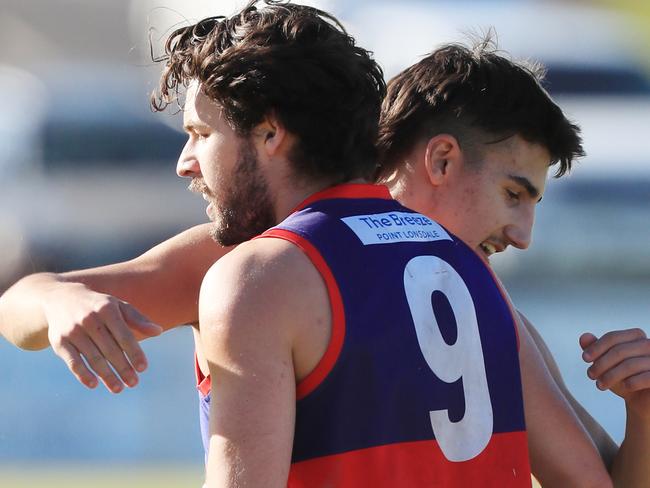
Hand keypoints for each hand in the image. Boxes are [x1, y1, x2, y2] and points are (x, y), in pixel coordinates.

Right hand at [44, 283, 162, 392]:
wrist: (60, 299)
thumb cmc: (98, 305)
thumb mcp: (119, 306)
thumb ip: (138, 319)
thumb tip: (159, 331)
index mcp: (107, 309)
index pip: (124, 336)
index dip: (134, 353)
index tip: (143, 368)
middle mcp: (89, 319)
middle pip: (110, 350)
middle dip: (123, 368)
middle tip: (133, 383)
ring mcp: (73, 331)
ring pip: (93, 358)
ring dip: (107, 376)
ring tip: (118, 388)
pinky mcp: (59, 342)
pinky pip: (73, 362)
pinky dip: (83, 374)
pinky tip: (94, 384)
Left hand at [580, 329, 649, 417]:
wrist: (642, 400)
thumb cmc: (623, 377)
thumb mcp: (607, 363)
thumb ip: (595, 349)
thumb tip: (584, 337)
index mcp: (637, 337)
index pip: (613, 337)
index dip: (596, 347)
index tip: (585, 358)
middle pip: (619, 351)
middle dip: (601, 364)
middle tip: (590, 375)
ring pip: (630, 365)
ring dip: (610, 376)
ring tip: (599, 385)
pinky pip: (646, 377)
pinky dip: (631, 382)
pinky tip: (623, 387)